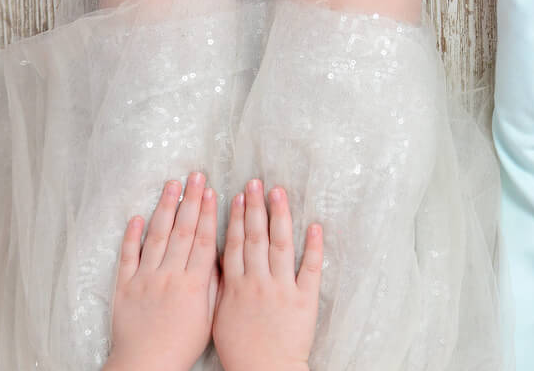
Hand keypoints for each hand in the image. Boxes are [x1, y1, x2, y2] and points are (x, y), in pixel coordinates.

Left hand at [105, 173, 219, 370]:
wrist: (145, 365)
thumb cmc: (180, 347)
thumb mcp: (207, 319)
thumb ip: (213, 288)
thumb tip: (218, 259)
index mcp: (193, 285)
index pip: (203, 241)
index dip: (208, 214)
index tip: (212, 192)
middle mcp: (169, 276)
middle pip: (182, 231)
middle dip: (190, 201)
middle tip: (196, 176)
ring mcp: (145, 279)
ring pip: (157, 236)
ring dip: (165, 208)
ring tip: (172, 185)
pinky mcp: (125, 286)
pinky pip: (128, 255)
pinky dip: (132, 235)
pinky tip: (138, 217)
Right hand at [213, 180, 323, 370]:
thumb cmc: (241, 351)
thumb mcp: (219, 317)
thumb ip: (221, 287)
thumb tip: (219, 260)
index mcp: (235, 287)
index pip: (235, 244)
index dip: (236, 218)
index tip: (236, 196)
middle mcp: (258, 282)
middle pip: (256, 237)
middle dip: (255, 207)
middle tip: (255, 182)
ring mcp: (282, 289)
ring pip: (280, 245)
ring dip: (279, 215)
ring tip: (279, 192)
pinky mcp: (305, 299)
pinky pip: (310, 267)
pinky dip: (313, 246)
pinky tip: (314, 225)